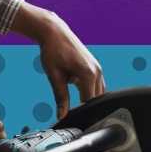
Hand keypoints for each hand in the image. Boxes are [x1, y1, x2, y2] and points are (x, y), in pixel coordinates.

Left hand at [11, 3, 105, 120]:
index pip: (88, 103)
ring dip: (87, 98)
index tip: (73, 120)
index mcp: (87, 73)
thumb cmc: (52, 50)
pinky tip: (75, 89)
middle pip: (95, 99)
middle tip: (73, 115)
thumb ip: (60, 97)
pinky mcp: (95, 66)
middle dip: (85, 107)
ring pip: (98, 93)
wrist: (54, 31)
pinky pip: (96, 85)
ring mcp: (97, 68)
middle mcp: (96, 70)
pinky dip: (88, 89)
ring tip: (73, 101)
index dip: (81, 113)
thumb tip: (62, 115)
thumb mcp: (54, 75)